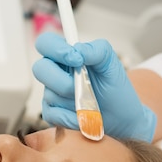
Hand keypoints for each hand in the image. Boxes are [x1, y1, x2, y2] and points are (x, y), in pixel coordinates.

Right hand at [32, 32, 155, 141]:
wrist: (122, 116)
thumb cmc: (114, 88)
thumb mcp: (111, 63)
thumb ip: (97, 49)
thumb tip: (78, 49)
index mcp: (66, 56)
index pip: (46, 43)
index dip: (55, 49)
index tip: (76, 59)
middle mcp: (55, 73)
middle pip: (40, 69)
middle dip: (62, 80)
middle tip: (81, 87)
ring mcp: (51, 94)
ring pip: (49, 94)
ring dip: (73, 101)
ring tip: (91, 103)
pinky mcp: (52, 114)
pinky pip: (52, 115)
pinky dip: (70, 117)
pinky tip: (82, 116)